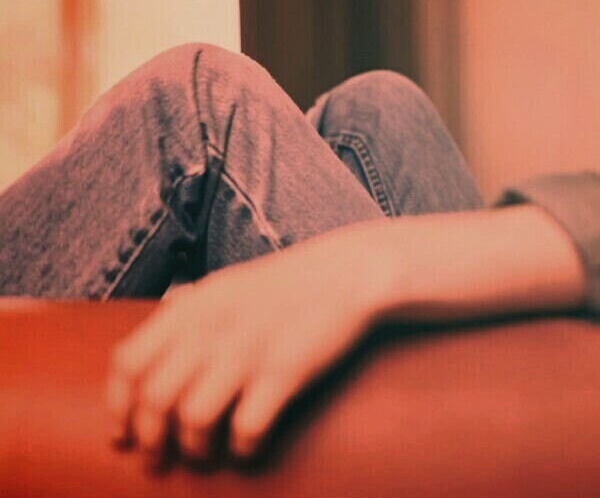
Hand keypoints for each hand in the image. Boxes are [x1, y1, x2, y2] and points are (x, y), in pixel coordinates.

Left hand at [106, 225, 393, 464]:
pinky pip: (247, 426)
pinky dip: (242, 447)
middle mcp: (212, 329)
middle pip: (155, 399)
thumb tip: (162, 314)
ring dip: (194, 448)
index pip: (128, 363)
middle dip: (151, 439)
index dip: (119, 404)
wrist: (349, 272)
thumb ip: (192, 302)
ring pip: (194, 419)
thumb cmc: (290, 282)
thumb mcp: (230, 280)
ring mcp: (248, 350)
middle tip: (159, 457)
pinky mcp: (285, 371)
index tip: (123, 430)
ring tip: (204, 455)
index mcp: (193, 307)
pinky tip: (248, 447)